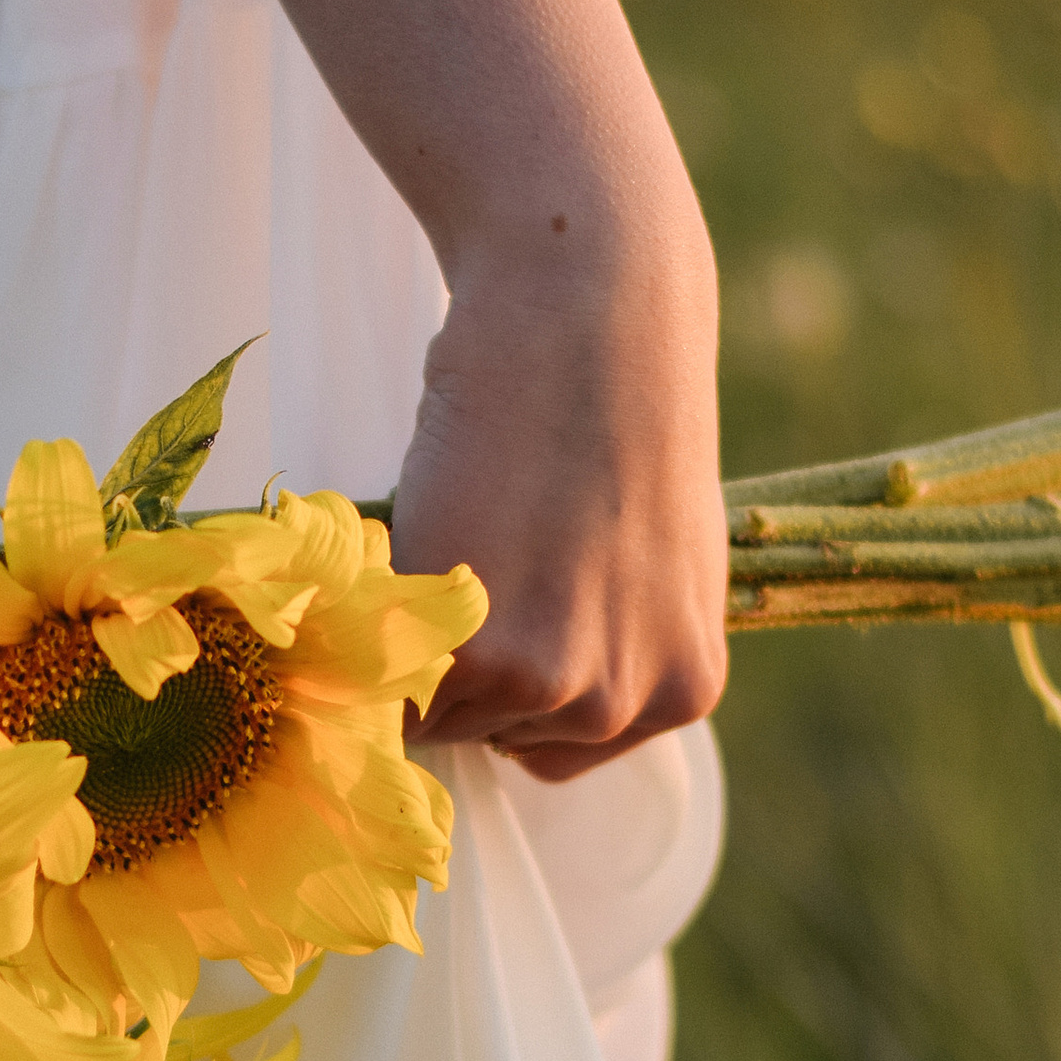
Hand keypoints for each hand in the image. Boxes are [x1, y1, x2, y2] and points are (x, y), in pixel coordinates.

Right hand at [391, 245, 726, 783]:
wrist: (589, 316)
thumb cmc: (616, 409)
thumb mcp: (652, 559)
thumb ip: (612, 639)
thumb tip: (539, 685)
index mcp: (685, 689)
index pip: (555, 744)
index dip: (510, 672)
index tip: (506, 596)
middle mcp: (625, 705)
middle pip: (493, 734)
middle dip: (468, 655)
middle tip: (483, 542)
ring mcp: (551, 685)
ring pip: (434, 707)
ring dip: (419, 634)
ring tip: (463, 527)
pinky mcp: (475, 651)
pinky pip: (387, 677)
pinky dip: (376, 617)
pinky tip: (426, 528)